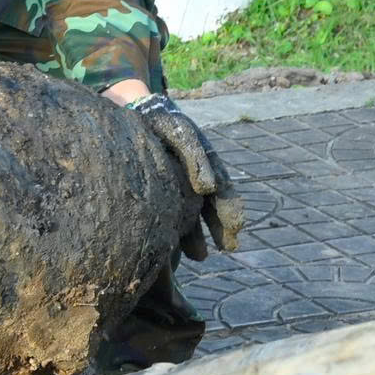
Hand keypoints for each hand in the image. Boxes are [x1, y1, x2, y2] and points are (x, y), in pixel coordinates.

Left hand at [129, 95, 242, 259]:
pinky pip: (171, 217)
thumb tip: (209, 189)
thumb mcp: (182, 135)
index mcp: (209, 166)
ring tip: (200, 256)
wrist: (138, 117)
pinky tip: (173, 248)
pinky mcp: (161, 196)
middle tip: (229, 247)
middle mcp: (197, 181)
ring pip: (192, 217)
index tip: (236, 228)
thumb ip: (196, 159)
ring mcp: (180, 190)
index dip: (232, 210)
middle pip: (214, 208)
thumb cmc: (165, 123)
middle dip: (222, 228)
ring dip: (198, 237)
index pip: (225, 192)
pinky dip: (174, 232)